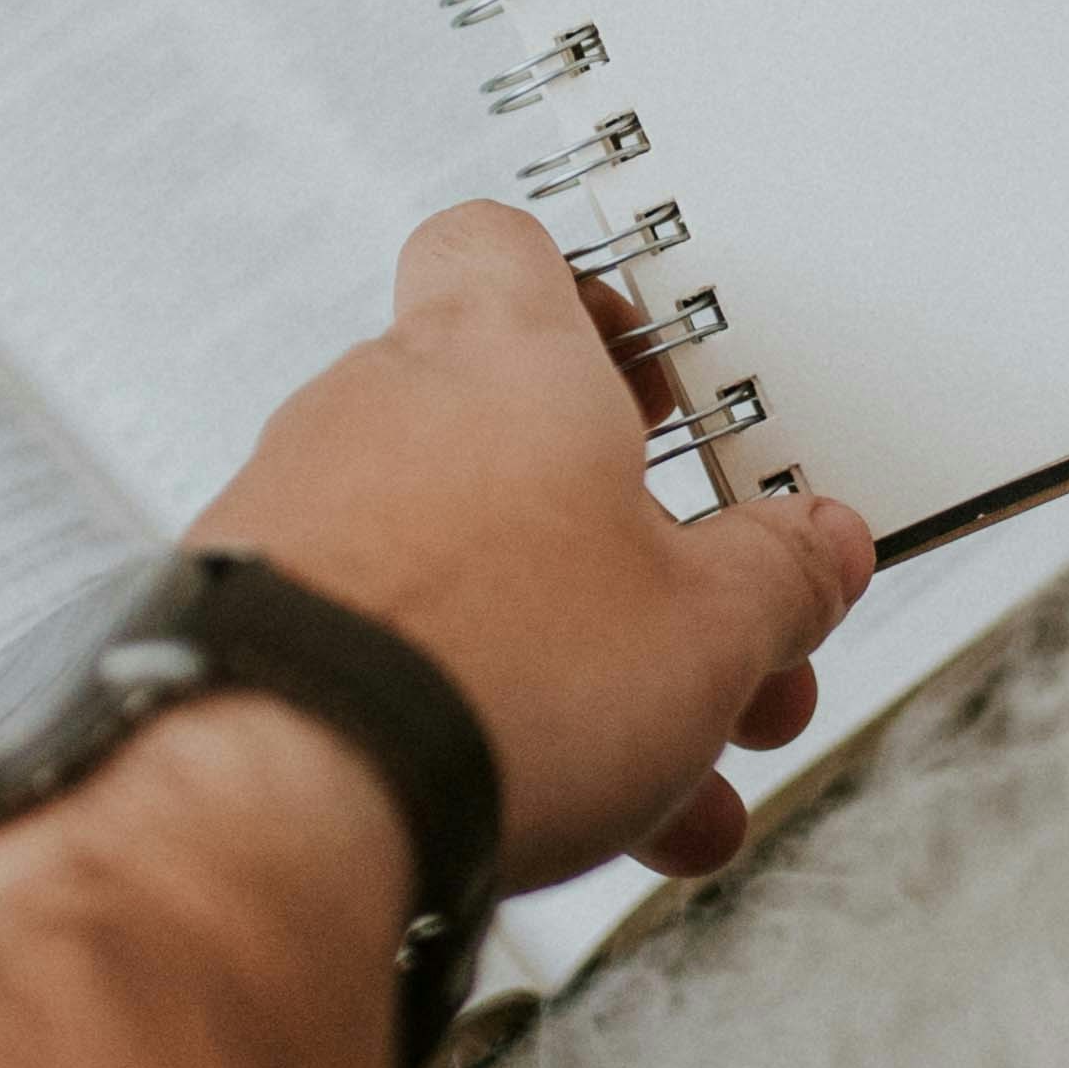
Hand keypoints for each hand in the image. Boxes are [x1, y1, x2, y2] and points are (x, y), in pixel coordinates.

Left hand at [190, 201, 873, 887]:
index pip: (511, 246)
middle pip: (525, 456)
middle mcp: (382, 412)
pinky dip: (477, 718)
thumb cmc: (485, 672)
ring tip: (672, 789)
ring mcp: (301, 518)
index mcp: (501, 358)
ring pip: (474, 576)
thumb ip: (778, 577)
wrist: (279, 805)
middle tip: (716, 645)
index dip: (589, 306)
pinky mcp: (253, 630)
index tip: (651, 382)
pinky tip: (559, 821)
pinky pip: (394, 652)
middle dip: (637, 566)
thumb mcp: (708, 630)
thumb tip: (815, 551)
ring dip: (578, 669)